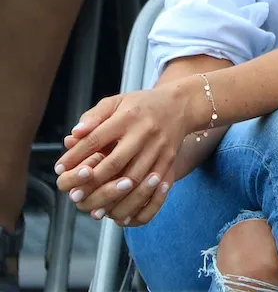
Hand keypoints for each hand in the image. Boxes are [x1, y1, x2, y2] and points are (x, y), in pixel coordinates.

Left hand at [55, 79, 203, 223]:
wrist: (181, 105)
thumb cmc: (141, 105)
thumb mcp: (117, 101)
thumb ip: (94, 116)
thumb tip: (73, 136)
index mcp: (127, 116)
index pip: (96, 138)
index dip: (75, 156)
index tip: (59, 169)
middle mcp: (144, 132)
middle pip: (115, 161)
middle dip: (92, 181)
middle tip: (73, 195)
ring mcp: (158, 147)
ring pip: (135, 178)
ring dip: (114, 196)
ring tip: (95, 210)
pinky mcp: (169, 159)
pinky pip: (153, 186)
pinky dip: (137, 202)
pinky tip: (123, 212)